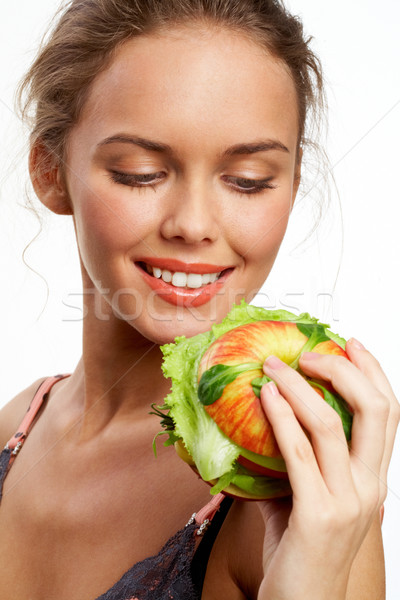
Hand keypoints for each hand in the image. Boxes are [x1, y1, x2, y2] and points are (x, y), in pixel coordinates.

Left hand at [256, 338, 399, 599]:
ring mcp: (348, 502)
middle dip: (345, 369)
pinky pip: (298, 453)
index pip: (388, 414)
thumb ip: (292, 464)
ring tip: (274, 367)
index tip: (351, 342)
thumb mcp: (306, 499)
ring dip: (300, 386)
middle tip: (312, 350)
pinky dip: (281, 417)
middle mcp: (370, 487)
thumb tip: (261, 425)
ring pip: (332, 425)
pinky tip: (265, 397)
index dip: (375, 372)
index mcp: (373, 479)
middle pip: (376, 410)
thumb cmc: (302, 553)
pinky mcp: (318, 515)